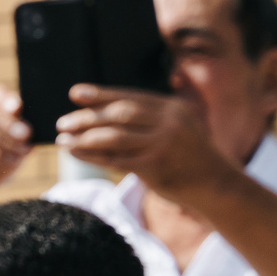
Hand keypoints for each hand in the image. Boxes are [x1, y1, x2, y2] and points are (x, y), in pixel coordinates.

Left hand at [59, 85, 240, 204]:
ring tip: (62, 140)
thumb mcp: (176, 127)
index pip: (130, 96)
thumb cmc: (188, 154)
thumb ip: (148, 118)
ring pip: (114, 137)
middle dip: (87, 117)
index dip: (100, 94)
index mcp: (172, 108)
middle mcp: (169, 122)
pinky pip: (115, 159)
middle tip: (62, 122)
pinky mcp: (155, 166)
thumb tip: (102, 111)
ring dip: (84, 138)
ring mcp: (163, 144)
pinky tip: (75, 154)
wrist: (214, 182)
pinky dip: (91, 156)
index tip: (74, 93)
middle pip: (119, 114)